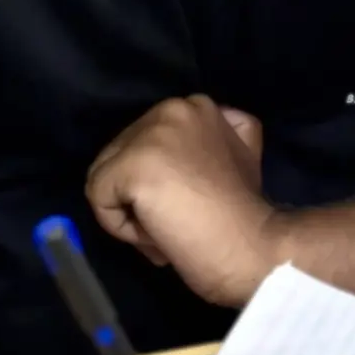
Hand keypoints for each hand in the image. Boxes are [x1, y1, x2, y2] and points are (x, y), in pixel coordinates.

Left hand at [86, 96, 285, 308]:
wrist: (256, 249)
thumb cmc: (245, 216)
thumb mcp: (239, 157)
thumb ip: (209, 142)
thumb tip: (171, 163)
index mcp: (196, 106)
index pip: (148, 142)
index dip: (163, 181)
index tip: (191, 205)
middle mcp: (172, 108)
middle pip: (123, 156)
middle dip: (142, 196)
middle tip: (179, 224)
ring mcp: (150, 135)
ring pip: (107, 177)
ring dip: (133, 214)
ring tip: (170, 231)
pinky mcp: (132, 165)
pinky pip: (98, 198)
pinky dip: (119, 228)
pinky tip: (156, 237)